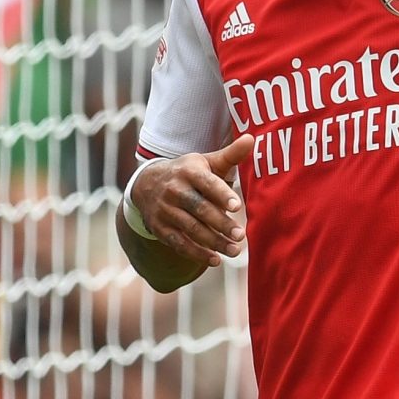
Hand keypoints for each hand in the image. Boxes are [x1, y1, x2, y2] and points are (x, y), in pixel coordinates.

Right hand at [131, 134, 253, 269]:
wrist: (148, 183)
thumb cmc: (188, 172)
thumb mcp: (207, 161)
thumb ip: (231, 154)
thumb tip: (251, 138)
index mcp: (189, 171)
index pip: (207, 183)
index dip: (222, 194)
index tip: (237, 206)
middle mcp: (174, 190)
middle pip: (200, 209)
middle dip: (221, 224)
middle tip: (240, 235)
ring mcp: (165, 210)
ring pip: (191, 228)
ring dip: (213, 242)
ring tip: (234, 250)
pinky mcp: (160, 228)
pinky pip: (179, 243)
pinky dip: (196, 253)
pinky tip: (215, 260)